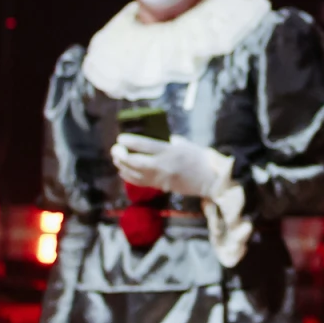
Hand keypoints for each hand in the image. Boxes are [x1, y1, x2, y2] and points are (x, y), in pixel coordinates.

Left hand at [110, 134, 231, 199]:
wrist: (208, 179)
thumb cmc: (197, 158)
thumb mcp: (184, 143)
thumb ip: (167, 141)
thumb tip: (153, 136)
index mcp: (170, 151)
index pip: (146, 146)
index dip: (131, 142)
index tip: (120, 138)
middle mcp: (163, 165)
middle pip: (136, 162)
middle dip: (122, 156)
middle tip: (115, 149)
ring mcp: (160, 177)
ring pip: (135, 173)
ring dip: (122, 166)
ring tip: (116, 158)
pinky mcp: (159, 186)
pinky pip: (139, 182)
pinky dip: (128, 176)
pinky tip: (123, 170)